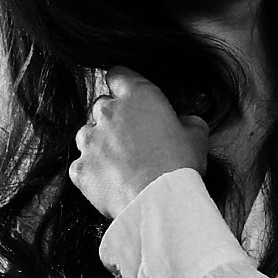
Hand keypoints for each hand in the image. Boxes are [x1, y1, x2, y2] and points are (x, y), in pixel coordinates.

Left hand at [69, 67, 210, 221]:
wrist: (159, 203)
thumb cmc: (179, 167)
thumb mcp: (196, 136)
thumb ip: (187, 121)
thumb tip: (186, 122)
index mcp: (136, 95)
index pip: (118, 74)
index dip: (123, 86)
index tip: (129, 100)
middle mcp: (107, 111)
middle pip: (102, 107)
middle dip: (113, 121)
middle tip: (131, 143)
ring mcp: (89, 140)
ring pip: (87, 136)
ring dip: (99, 146)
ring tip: (119, 167)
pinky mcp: (80, 168)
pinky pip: (81, 167)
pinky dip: (92, 174)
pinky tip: (110, 185)